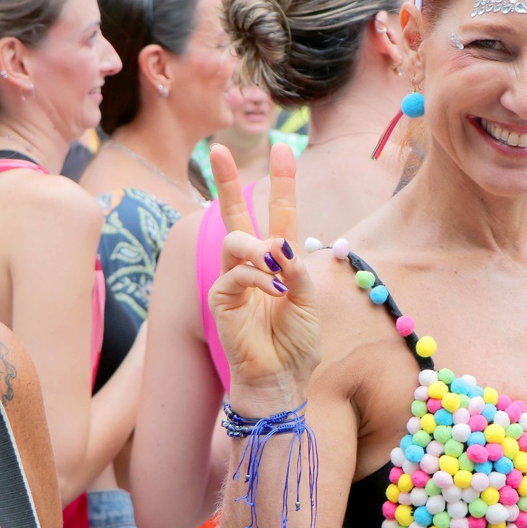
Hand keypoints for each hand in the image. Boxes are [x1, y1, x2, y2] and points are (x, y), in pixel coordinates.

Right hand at [207, 143, 320, 405]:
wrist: (282, 379)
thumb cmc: (297, 343)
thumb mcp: (309, 299)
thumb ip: (296, 268)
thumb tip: (278, 242)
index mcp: (279, 260)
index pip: (279, 212)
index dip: (282, 181)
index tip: (282, 148)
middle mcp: (253, 264)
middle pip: (236, 213)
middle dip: (226, 181)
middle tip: (217, 149)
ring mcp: (233, 280)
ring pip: (235, 240)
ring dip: (258, 247)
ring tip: (275, 262)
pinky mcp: (220, 299)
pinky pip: (235, 274)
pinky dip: (257, 279)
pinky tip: (273, 292)